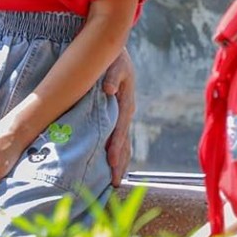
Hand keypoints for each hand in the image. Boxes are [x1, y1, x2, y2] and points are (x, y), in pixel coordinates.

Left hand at [102, 48, 135, 185]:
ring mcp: (123, 116)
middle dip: (120, 163)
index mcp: (126, 102)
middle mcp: (127, 112)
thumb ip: (113, 76)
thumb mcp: (115, 63)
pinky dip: (117, 153)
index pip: (121, 129)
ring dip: (120, 162)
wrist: (116, 52)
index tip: (111, 162)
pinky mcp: (118, 115)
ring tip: (114, 182)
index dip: (116, 146)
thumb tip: (110, 89)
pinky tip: (112, 166)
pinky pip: (118, 138)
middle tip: (114, 184)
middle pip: (124, 142)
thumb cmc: (114, 57)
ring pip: (123, 144)